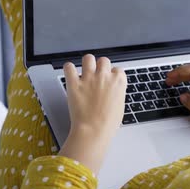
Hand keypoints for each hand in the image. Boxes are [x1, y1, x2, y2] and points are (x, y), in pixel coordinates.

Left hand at [58, 54, 126, 173]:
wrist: (94, 131)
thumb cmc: (108, 123)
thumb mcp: (120, 106)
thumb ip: (116, 93)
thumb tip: (113, 90)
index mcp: (118, 81)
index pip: (117, 70)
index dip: (112, 75)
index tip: (109, 80)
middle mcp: (104, 76)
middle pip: (104, 60)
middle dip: (101, 66)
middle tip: (97, 75)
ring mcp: (89, 78)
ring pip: (88, 58)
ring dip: (87, 63)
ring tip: (84, 70)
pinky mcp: (74, 83)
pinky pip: (69, 67)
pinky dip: (69, 68)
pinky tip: (70, 73)